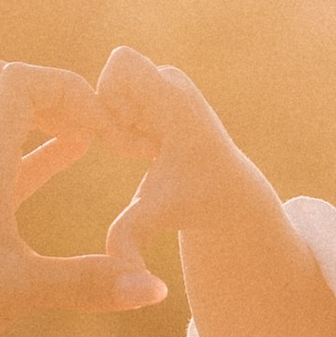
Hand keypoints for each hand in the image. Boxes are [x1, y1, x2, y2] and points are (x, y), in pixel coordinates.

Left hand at [0, 61, 164, 336]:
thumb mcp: (22, 290)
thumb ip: (89, 284)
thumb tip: (156, 290)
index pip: (20, 82)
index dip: (69, 90)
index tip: (103, 130)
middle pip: (0, 82)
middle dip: (54, 91)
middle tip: (93, 124)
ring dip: (44, 116)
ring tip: (92, 137)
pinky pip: (4, 156)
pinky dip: (38, 147)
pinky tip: (71, 155)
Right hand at [92, 48, 269, 272]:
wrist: (227, 191)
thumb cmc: (191, 202)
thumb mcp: (155, 216)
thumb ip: (128, 239)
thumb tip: (122, 274)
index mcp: (175, 102)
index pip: (122, 62)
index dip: (108, 98)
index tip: (131, 140)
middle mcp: (176, 81)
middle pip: (112, 80)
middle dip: (112, 115)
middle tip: (141, 150)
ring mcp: (173, 81)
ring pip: (114, 87)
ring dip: (118, 118)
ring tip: (148, 149)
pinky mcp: (167, 87)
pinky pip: (120, 91)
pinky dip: (124, 117)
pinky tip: (149, 146)